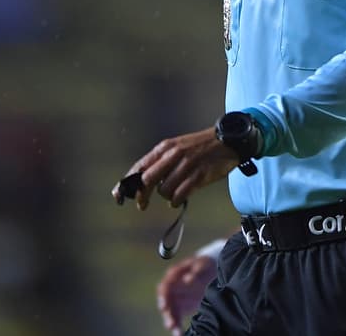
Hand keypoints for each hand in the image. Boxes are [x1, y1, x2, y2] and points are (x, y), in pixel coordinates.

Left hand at [110, 127, 237, 208]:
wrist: (227, 141)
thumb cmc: (200, 148)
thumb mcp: (177, 149)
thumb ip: (160, 163)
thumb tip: (142, 183)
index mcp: (165, 148)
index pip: (139, 167)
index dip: (127, 183)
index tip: (118, 196)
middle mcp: (173, 155)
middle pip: (147, 180)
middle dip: (142, 196)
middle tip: (142, 205)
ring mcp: (186, 165)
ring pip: (164, 191)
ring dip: (167, 196)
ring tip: (175, 192)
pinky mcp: (199, 175)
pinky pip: (180, 195)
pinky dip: (177, 200)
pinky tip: (181, 198)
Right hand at [157, 252, 217, 334]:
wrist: (211, 270)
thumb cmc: (204, 265)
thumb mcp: (202, 264)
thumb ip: (195, 272)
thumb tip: (187, 279)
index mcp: (174, 275)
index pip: (165, 286)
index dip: (163, 296)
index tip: (164, 306)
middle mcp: (172, 288)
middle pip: (165, 302)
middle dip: (167, 314)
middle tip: (170, 324)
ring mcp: (176, 298)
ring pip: (170, 312)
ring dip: (172, 322)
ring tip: (176, 332)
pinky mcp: (181, 308)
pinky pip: (177, 318)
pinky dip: (178, 326)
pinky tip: (180, 333)